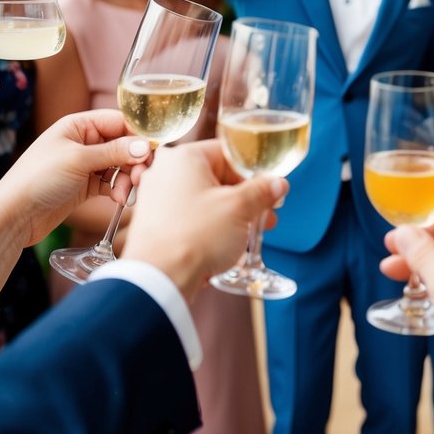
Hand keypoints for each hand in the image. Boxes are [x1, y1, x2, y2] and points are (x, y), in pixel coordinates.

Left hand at [0, 110, 151, 245]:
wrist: (14, 216)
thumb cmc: (38, 179)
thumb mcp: (79, 160)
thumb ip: (115, 152)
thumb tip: (146, 146)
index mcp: (78, 125)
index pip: (119, 122)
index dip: (138, 135)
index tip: (153, 152)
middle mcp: (83, 141)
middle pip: (123, 144)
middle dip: (135, 161)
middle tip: (142, 178)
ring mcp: (84, 164)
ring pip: (120, 166)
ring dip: (128, 179)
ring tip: (127, 195)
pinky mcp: (85, 186)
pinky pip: (111, 183)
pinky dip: (119, 191)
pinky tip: (120, 201)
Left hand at [122, 141, 287, 301]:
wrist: (160, 278)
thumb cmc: (196, 236)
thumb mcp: (239, 209)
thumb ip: (262, 191)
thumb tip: (278, 183)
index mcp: (184, 157)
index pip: (229, 154)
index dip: (255, 173)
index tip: (271, 190)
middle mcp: (166, 171)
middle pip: (217, 177)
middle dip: (245, 198)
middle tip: (266, 215)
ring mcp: (157, 197)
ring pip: (205, 199)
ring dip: (231, 214)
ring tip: (252, 233)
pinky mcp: (156, 222)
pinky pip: (191, 216)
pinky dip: (211, 226)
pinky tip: (229, 243)